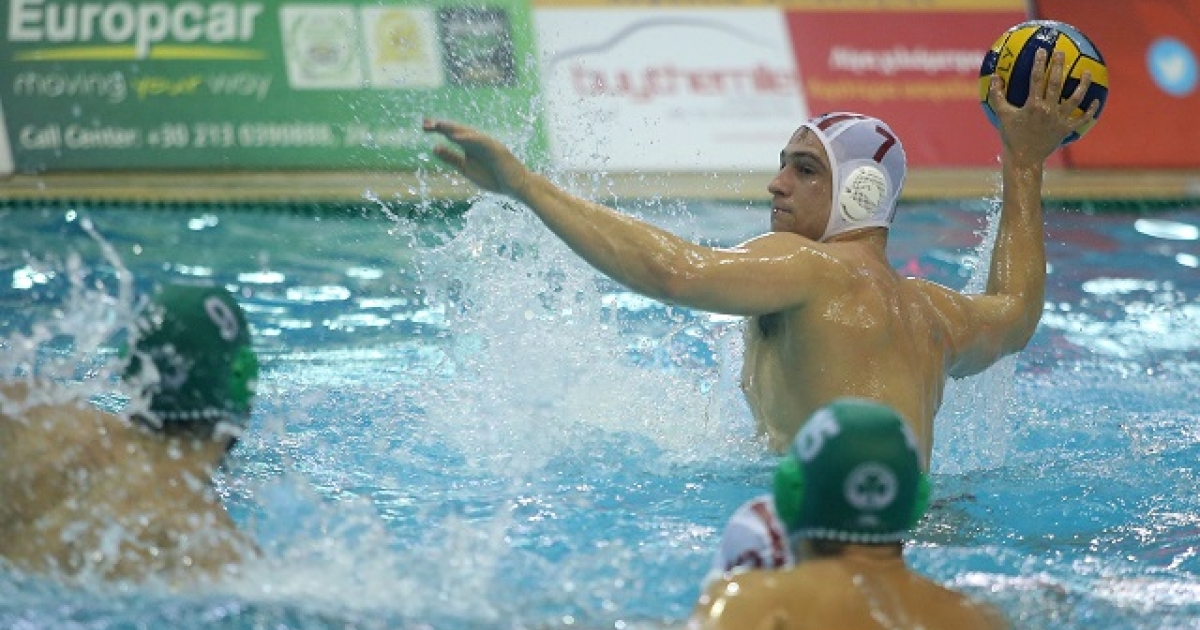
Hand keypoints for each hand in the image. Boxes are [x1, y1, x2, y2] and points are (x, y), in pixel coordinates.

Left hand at [422, 118, 529, 197]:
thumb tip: (434, 147)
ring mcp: (488, 144)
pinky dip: (469, 139)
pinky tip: (456, 137)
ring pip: (468, 133)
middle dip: (442, 126)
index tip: (423, 126)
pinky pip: (481, 142)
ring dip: (453, 129)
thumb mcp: (466, 168)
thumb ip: (452, 158)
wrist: (517, 187)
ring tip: (438, 125)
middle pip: (457, 130)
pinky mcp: (497, 149)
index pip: (451, 134)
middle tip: (425, 122)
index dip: (438, 129)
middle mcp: (477, 142)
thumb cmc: (494, 178)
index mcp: (470, 147)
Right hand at [987, 48, 1099, 166]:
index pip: (1036, 79)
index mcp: (1032, 105)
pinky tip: (1096, 100)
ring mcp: (1059, 120)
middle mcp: (1048, 110)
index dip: (1039, 64)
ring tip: (1087, 73)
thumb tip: (994, 77)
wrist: (1024, 158)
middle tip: (1061, 53)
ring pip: (1075, 99)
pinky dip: (1090, 111)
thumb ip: (997, 96)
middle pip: (1056, 84)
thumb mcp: (1002, 116)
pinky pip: (1081, 119)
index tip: (1042, 50)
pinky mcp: (1066, 129)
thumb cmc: (1011, 136)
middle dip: (1059, 66)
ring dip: (1082, 85)